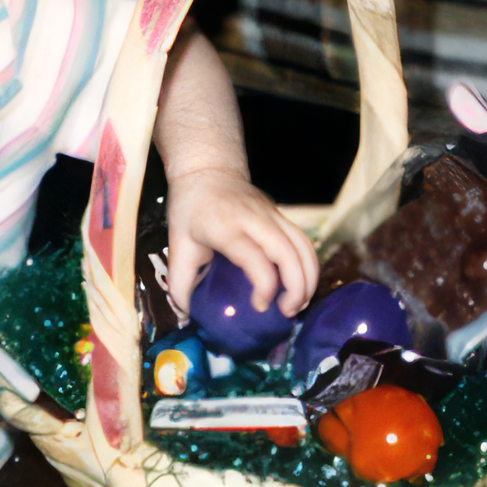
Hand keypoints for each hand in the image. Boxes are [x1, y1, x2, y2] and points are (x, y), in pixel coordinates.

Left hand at [164, 168, 319, 316]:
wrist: (208, 170)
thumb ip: (180, 282)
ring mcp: (271, 214)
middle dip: (296, 286)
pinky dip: (309, 266)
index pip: (254, 258)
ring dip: (309, 278)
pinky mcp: (281, 216)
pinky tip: (303, 286)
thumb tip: (186, 315)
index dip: (264, 286)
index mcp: (225, 227)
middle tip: (289, 312)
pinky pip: (303, 242)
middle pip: (288, 252)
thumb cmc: (190, 208)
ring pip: (303, 245)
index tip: (260, 306)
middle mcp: (253, 218)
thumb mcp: (177, 244)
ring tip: (301, 304)